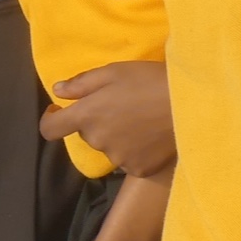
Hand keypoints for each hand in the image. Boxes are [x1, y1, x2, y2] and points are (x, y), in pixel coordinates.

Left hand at [42, 61, 174, 174]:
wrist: (191, 105)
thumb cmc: (150, 81)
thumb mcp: (113, 71)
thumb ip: (82, 83)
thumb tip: (57, 91)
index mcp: (86, 116)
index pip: (50, 129)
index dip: (51, 120)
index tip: (59, 111)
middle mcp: (97, 141)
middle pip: (87, 134)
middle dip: (97, 121)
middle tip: (121, 106)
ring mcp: (118, 158)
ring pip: (109, 147)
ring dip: (116, 136)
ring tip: (141, 120)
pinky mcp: (138, 169)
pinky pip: (129, 160)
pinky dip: (135, 150)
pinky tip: (151, 136)